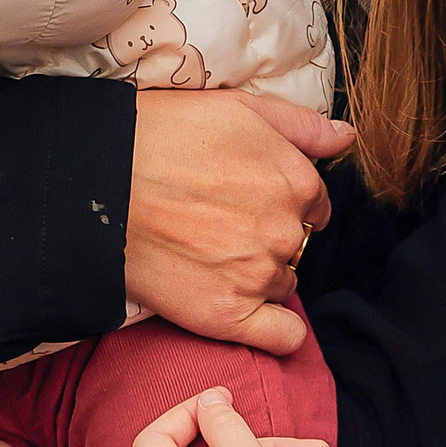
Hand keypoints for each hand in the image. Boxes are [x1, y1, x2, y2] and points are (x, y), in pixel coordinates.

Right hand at [126, 90, 349, 355]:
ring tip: (209, 255)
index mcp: (297, 181)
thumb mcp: (238, 108)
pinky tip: (247, 310)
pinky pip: (282, 338)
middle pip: (296, 244)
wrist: (98, 183)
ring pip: (283, 284)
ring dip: (259, 275)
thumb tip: (348, 137)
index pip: (314, 203)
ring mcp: (260, 276)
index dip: (282, 199)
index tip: (245, 197)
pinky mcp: (230, 316)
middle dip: (269, 236)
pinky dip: (276, 330)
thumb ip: (301, 125)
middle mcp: (287, 231)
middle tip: (219, 223)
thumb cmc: (162, 135)